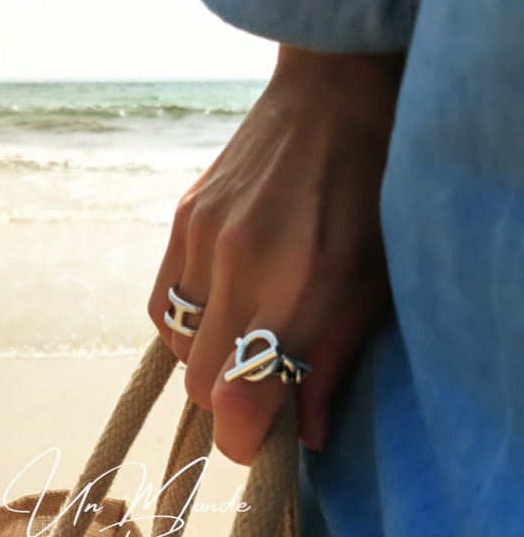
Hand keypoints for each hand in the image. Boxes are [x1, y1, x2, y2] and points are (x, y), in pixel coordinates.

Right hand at [148, 46, 402, 462]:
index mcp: (299, 283)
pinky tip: (218, 309)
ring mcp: (200, 238)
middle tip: (264, 385)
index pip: (239, 392)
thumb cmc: (371, 194)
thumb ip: (333, 365)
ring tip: (244, 335)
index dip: (243, 438)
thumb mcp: (372, 284)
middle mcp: (239, 263)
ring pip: (178, 348)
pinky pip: (163, 306)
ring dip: (207, 361)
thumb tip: (304, 436)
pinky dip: (186, 327)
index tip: (258, 443)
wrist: (332, 93)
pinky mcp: (180, 221)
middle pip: (201, 382)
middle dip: (230, 403)